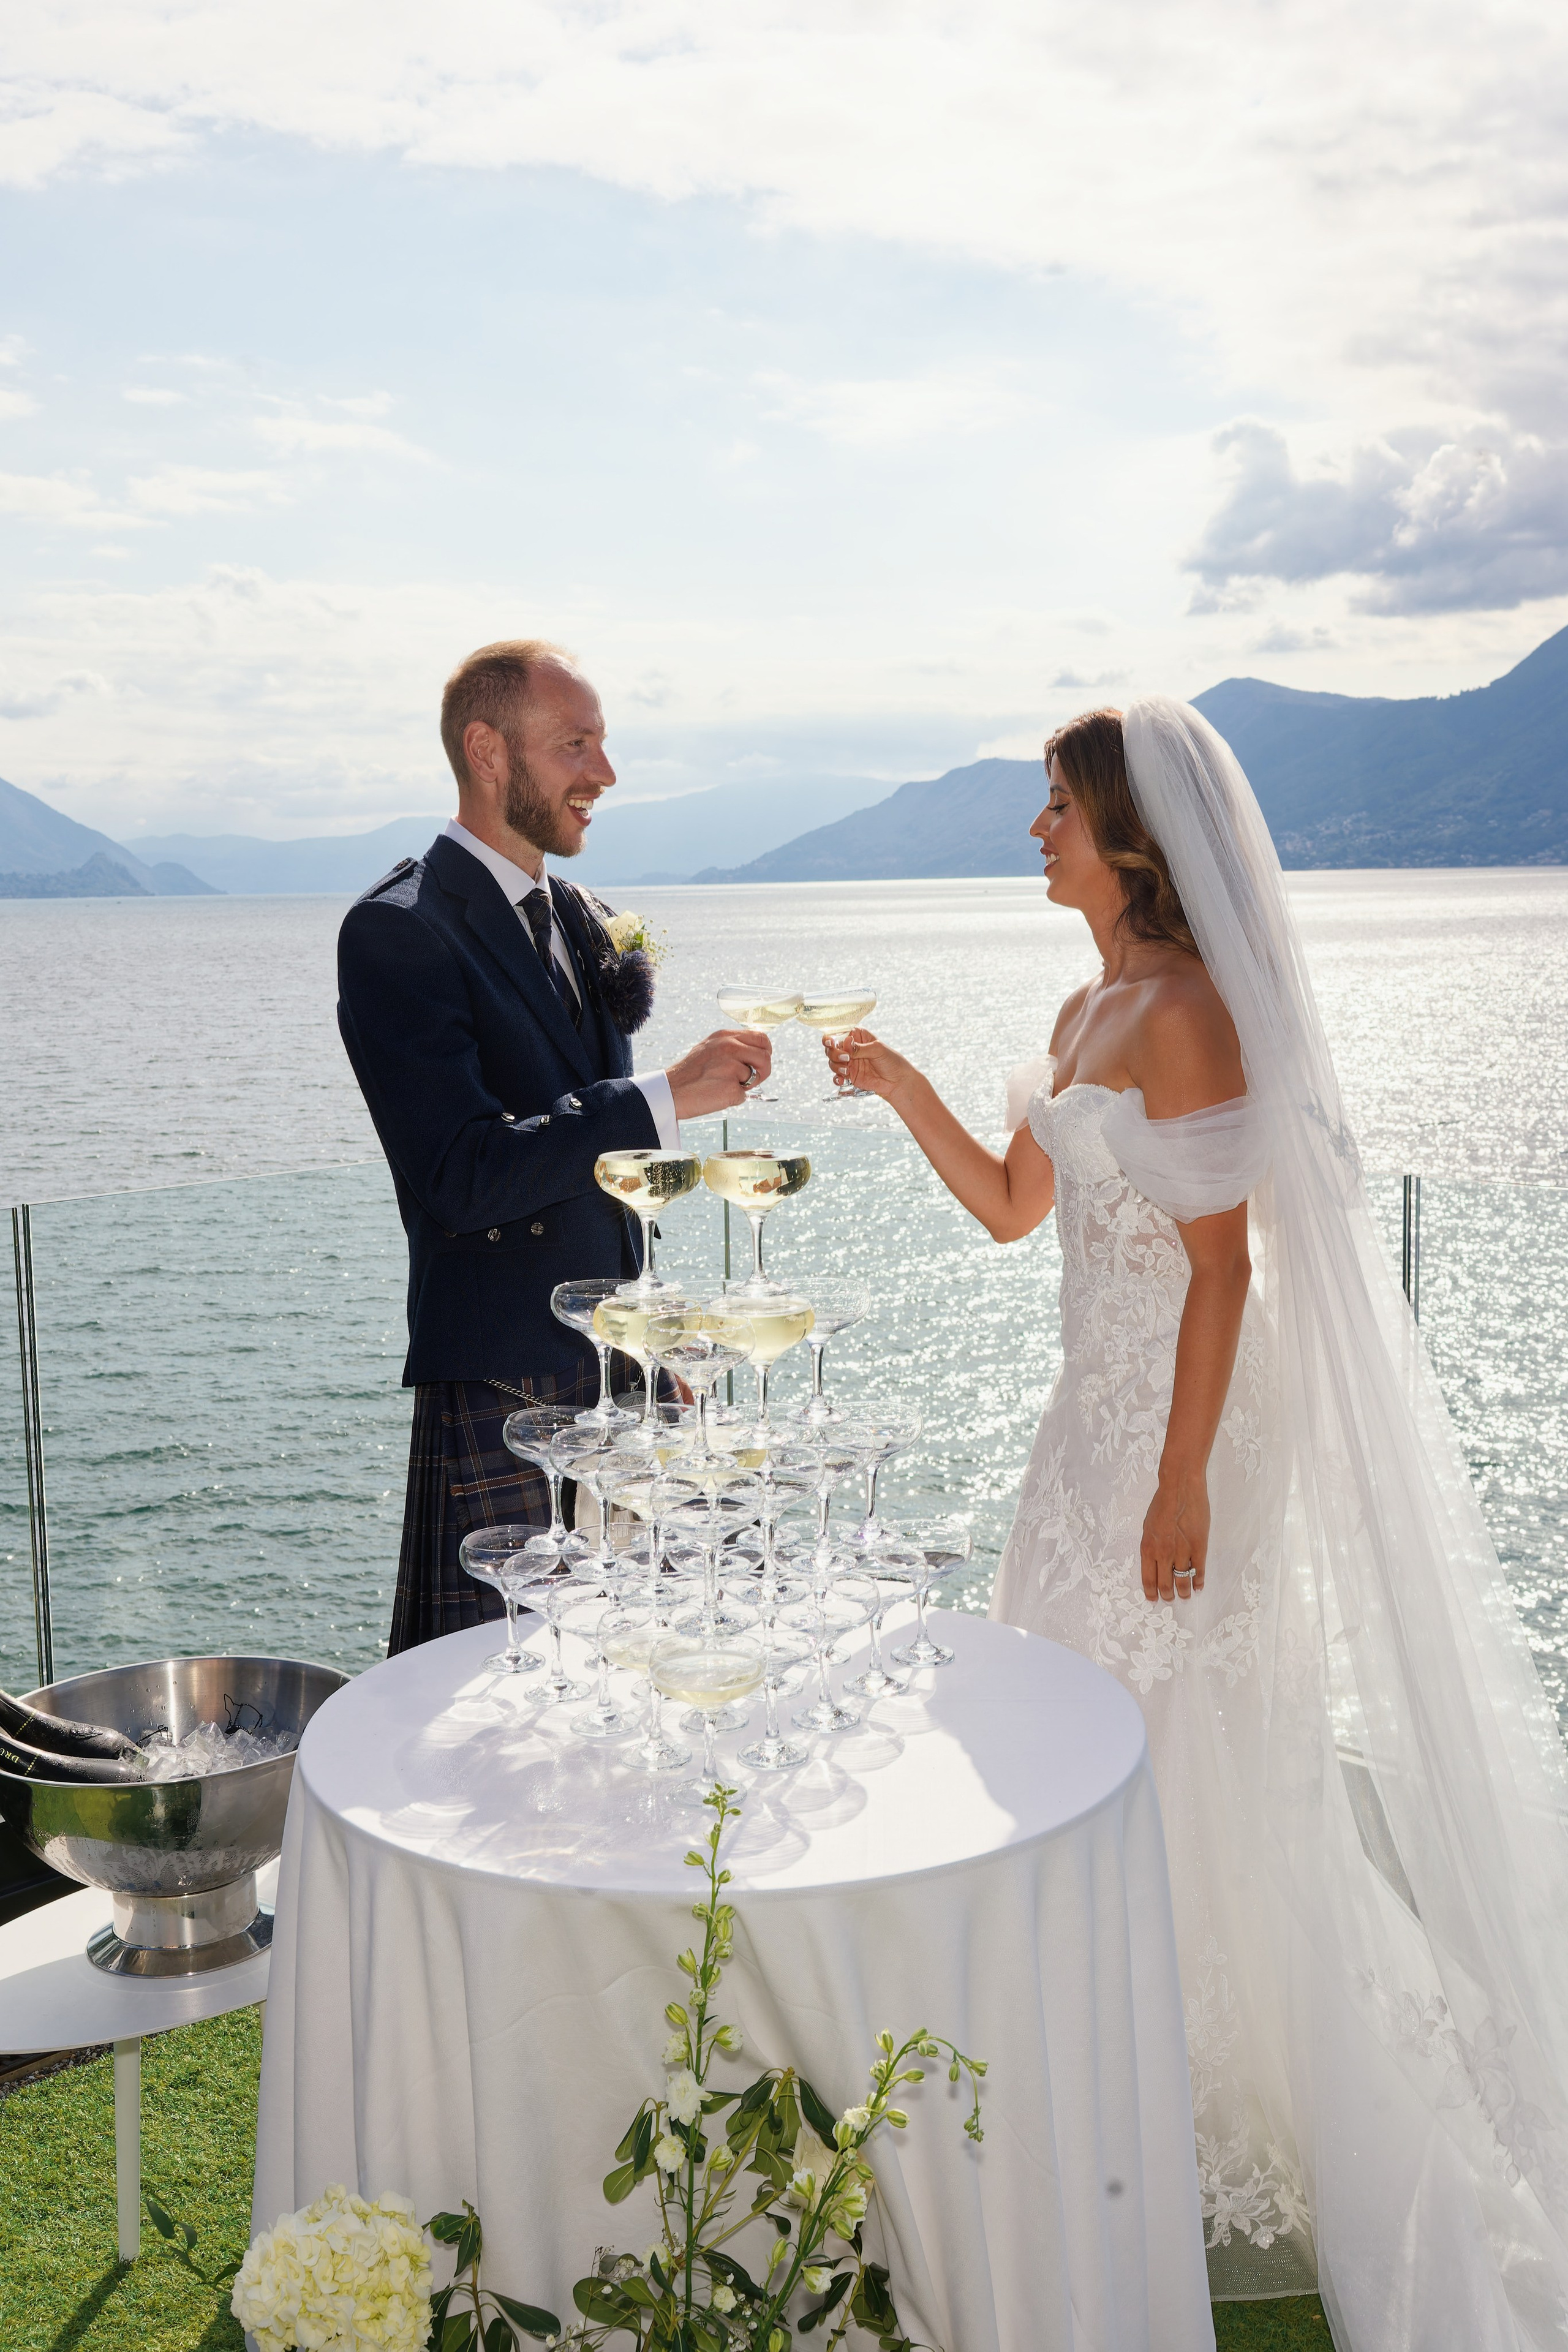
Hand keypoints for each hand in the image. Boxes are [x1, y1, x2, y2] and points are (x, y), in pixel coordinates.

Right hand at [665, 1029, 772, 1119]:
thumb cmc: (690, 1073)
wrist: (670, 1091)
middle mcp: (730, 1047)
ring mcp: (731, 1067)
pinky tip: (716, 1095)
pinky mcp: (731, 1087)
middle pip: (765, 1057)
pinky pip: (744, 1096)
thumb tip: (755, 1053)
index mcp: (725, 1036)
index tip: (760, 1062)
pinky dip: (733, 1099)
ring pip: (756, 1077)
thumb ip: (732, 1046)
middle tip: (749, 1080)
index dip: (766, 1052)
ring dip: (745, 1086)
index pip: (761, 1038)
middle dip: (762, 1071)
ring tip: (723, 1085)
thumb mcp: (709, 1048)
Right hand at [823, 1027, 919, 1105]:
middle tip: (846, 1059)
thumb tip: (846, 1042)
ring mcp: (849, 1062)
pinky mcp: (850, 1075)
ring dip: (836, 1066)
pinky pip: (837, 1076)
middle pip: (832, 1048)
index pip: (839, 1033)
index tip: (831, 1043)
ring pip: (832, 1062)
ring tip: (847, 1071)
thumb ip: (859, 1048)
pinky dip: (836, 1078)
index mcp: (858, 1036)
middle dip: (834, 1053)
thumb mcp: (877, 1050)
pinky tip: (842, 1080)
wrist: (897, 1082)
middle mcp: (851, 1048)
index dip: (831, 1037)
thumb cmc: (892, 1061)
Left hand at [1140, 1469, 1208, 1603]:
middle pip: (1165, 1584)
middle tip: (1170, 1599)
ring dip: (1184, 1592)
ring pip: (1182, 1581)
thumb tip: (1154, 1560)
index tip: (1153, 1599)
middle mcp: (1163, 1554)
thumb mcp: (1148, 1526)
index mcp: (1148, 1549)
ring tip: (1185, 1596)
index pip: (1148, 1579)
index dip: (1151, 1592)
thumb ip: (1151, 1545)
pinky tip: (1198, 1586)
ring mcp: (1182, 1552)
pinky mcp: (1199, 1548)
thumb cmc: (1162, 1504)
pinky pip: (1198, 1571)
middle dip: (1167, 1595)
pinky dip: (1198, 1582)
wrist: (1180, 1489)